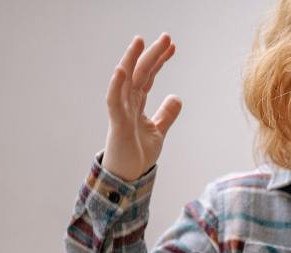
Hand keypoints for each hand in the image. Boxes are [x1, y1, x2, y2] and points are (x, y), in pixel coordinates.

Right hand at [102, 34, 182, 182]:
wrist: (128, 178)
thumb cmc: (137, 155)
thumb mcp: (158, 132)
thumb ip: (166, 115)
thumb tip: (176, 97)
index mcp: (136, 104)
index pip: (148, 76)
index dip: (160, 61)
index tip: (173, 47)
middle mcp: (127, 104)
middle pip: (140, 74)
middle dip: (152, 55)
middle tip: (166, 37)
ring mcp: (121, 112)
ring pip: (126, 81)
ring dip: (132, 60)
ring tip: (140, 42)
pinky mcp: (117, 123)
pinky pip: (114, 100)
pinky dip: (117, 85)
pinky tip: (122, 69)